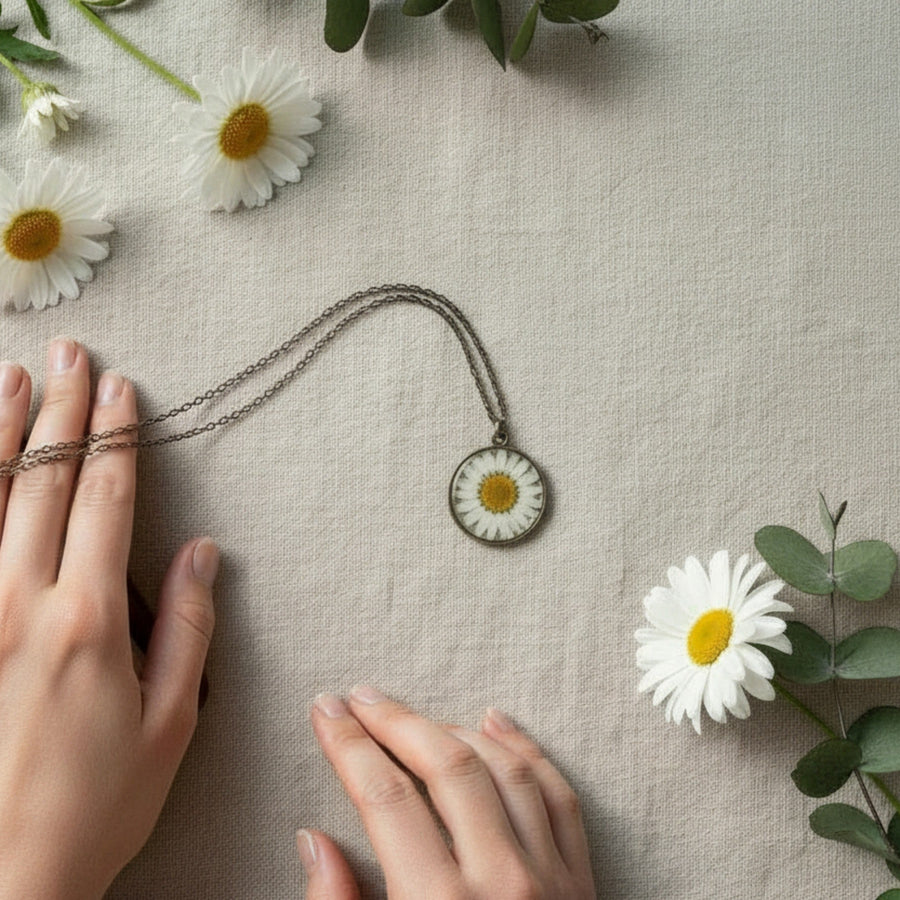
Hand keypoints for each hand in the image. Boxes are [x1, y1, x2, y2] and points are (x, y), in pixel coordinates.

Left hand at [0, 340, 216, 899]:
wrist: (1, 877)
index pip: (106, 500)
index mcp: (87, 621)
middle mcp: (19, 604)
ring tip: (16, 378)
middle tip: (77, 356)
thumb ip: (188, 628)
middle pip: (46, 482)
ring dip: (4, 431)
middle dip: (65, 412)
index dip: (118, 438)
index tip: (124, 390)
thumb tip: (204, 553)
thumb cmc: (93, 805)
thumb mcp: (171, 724)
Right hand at [301, 687, 595, 898]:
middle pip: (444, 765)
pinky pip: (557, 793)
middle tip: (359, 696)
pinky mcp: (585, 884)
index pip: (385, 798)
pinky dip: (526, 750)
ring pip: (503, 767)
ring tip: (412, 714)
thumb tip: (314, 840)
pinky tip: (497, 723)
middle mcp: (502, 883)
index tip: (325, 712)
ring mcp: (552, 879)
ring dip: (454, 728)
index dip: (348, 746)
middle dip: (395, 720)